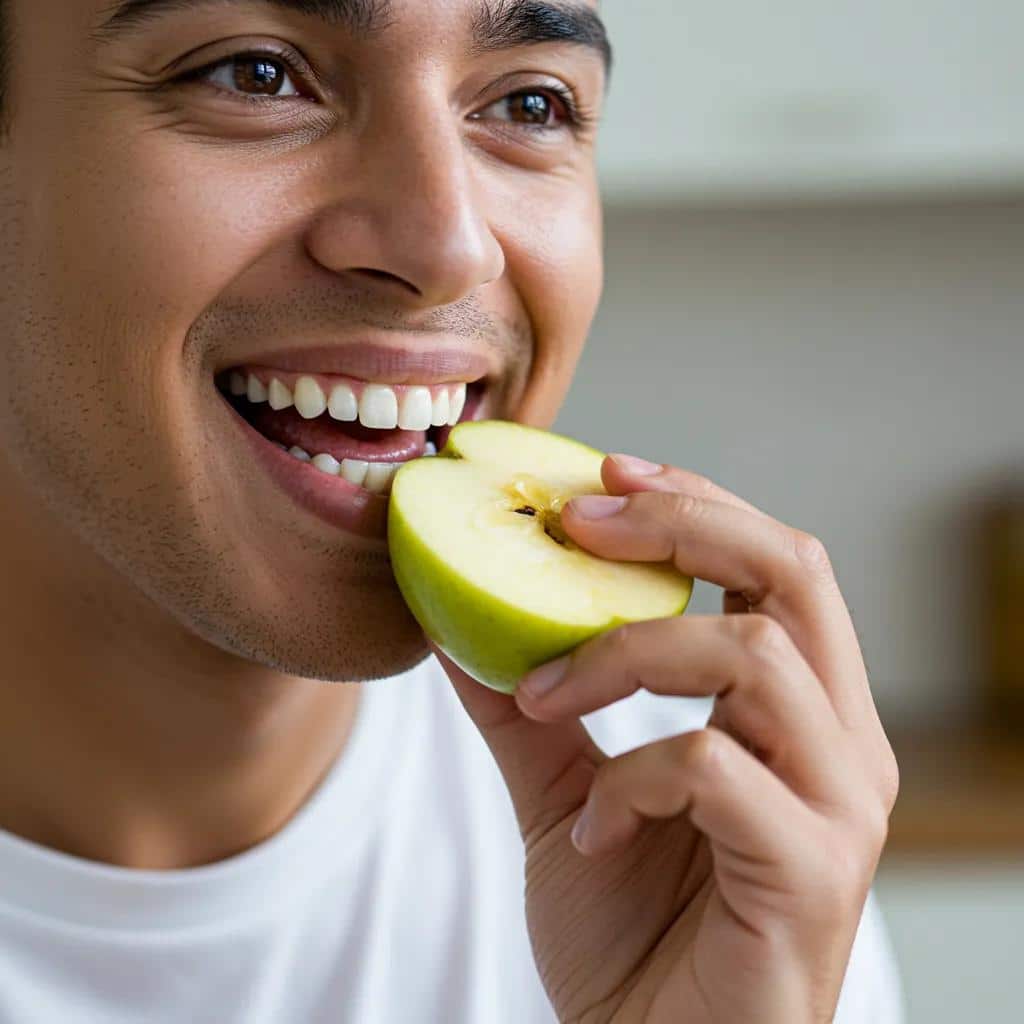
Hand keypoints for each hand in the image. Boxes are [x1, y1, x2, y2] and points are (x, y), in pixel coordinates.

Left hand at [435, 454, 898, 1023]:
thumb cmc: (633, 937)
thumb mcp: (564, 797)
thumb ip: (526, 712)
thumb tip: (457, 622)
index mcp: (796, 711)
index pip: (772, 561)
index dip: (693, 501)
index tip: (599, 473)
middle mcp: (841, 742)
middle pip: (794, 571)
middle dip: (682, 522)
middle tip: (577, 517)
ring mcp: (839, 806)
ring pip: (754, 655)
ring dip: (626, 654)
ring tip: (546, 695)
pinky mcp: (813, 872)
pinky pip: (716, 768)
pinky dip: (634, 775)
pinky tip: (592, 826)